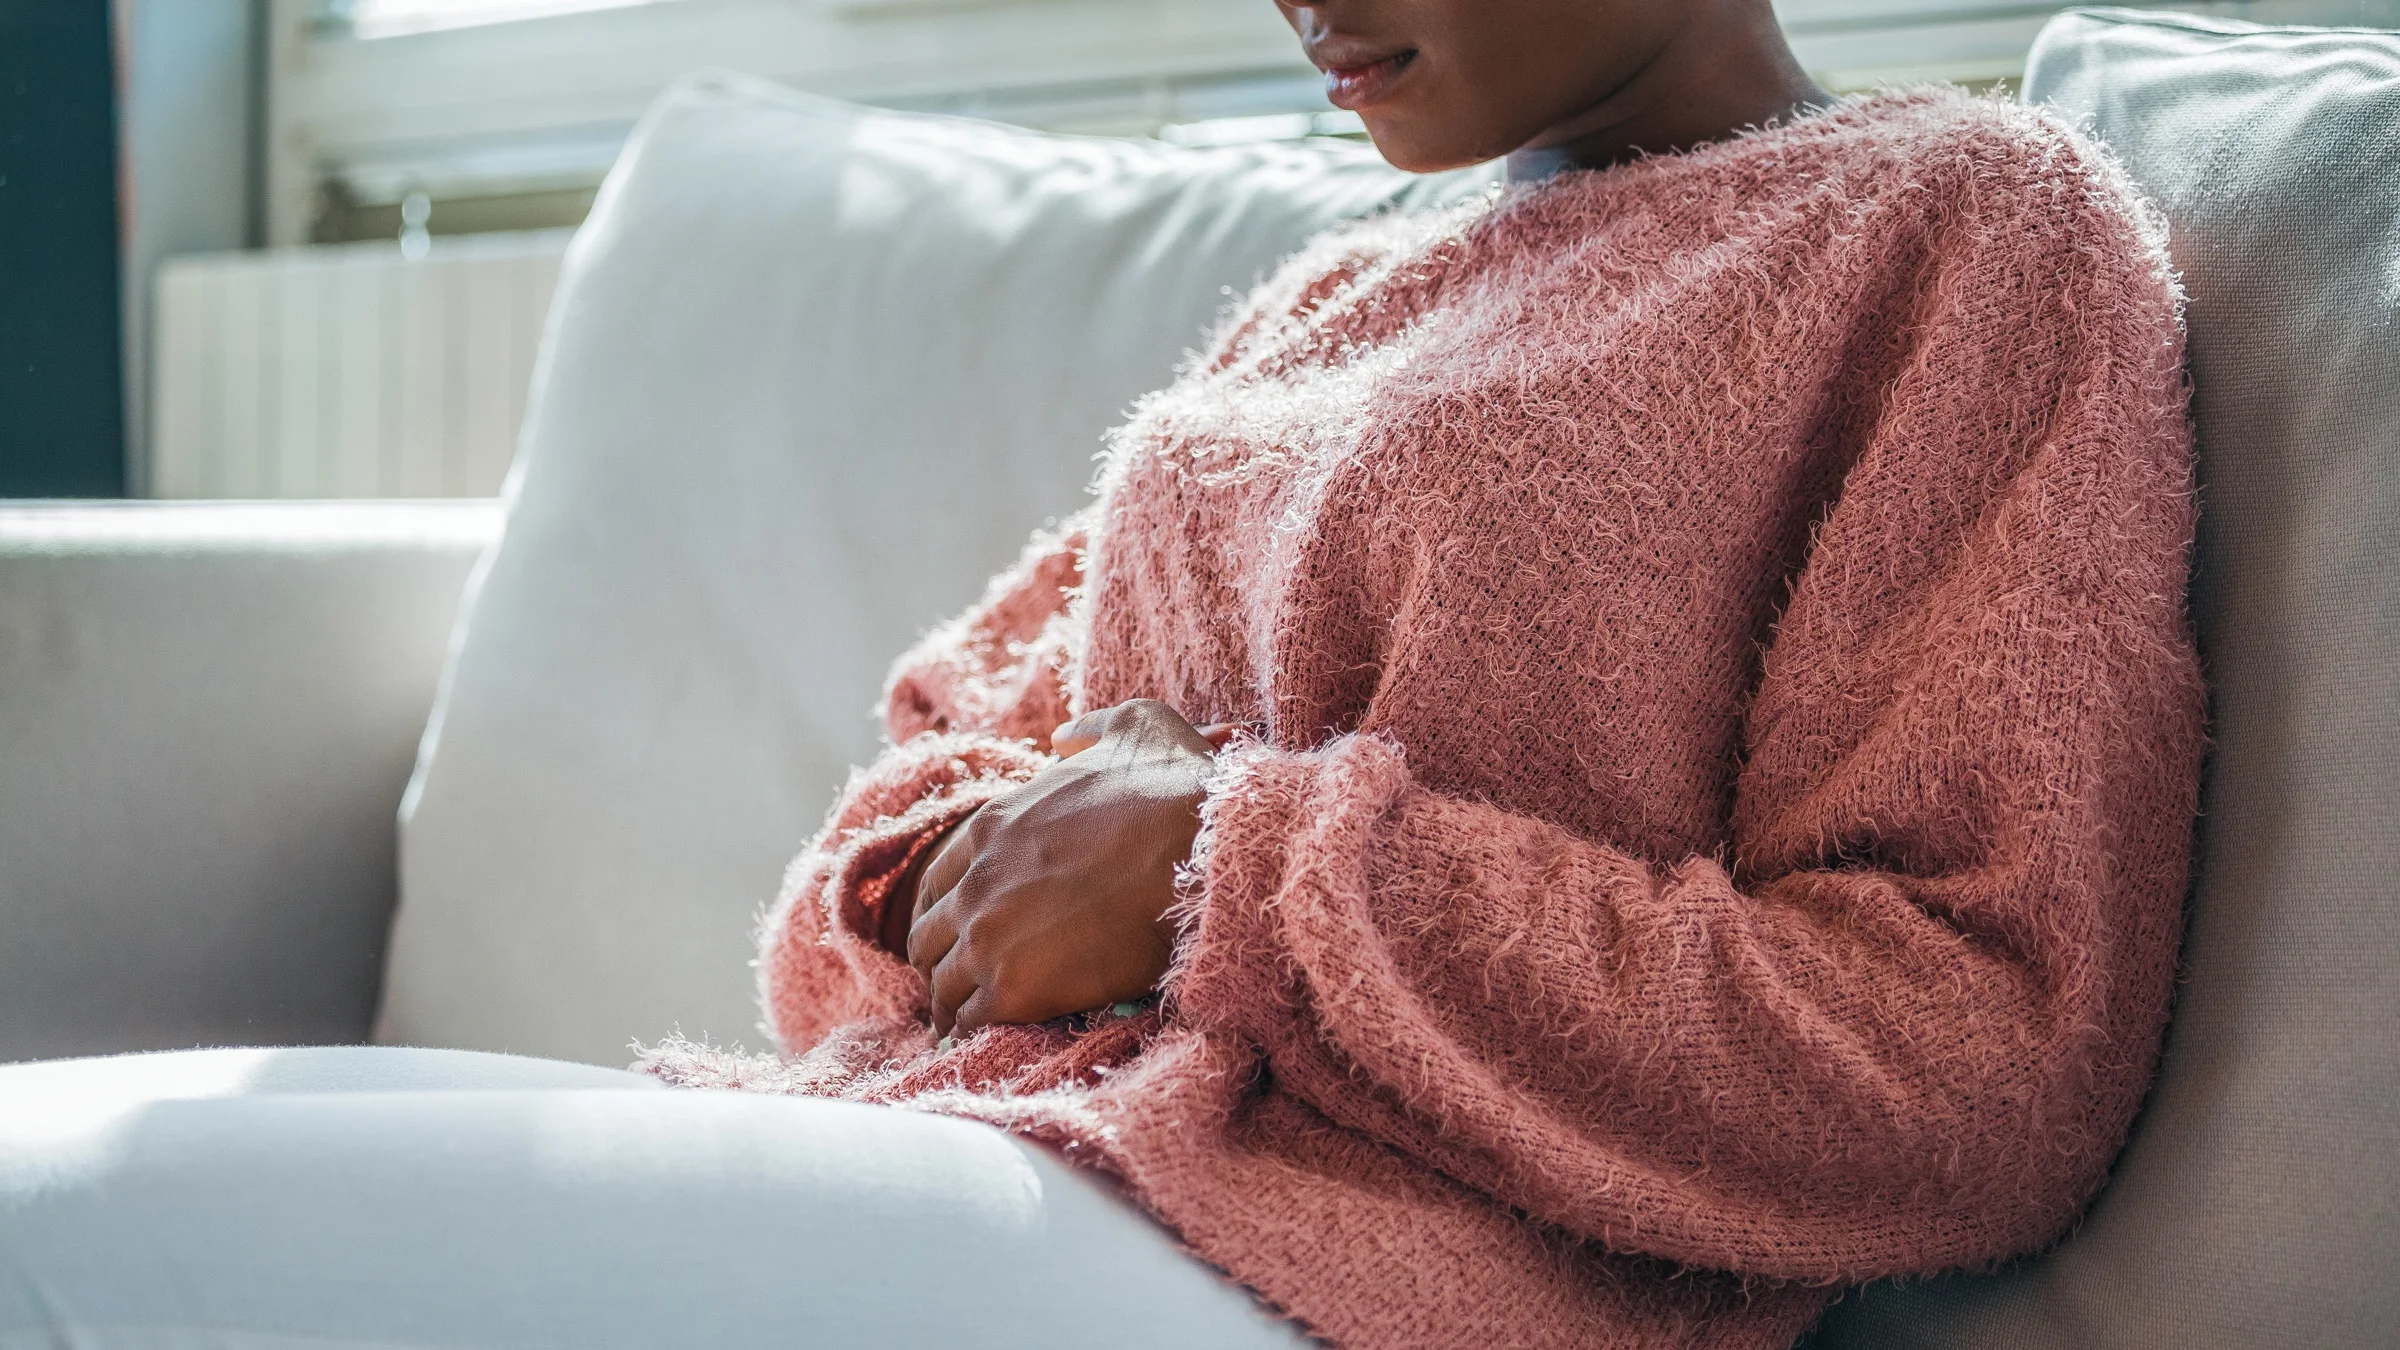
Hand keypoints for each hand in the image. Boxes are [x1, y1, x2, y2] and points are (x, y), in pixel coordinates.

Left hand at [905, 700, 1235, 1037]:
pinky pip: (969, 1020)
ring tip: (963, 1025)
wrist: (1207, 856)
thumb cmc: (1180, 791)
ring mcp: (990, 936)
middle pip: (928, 936)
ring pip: (942, 984)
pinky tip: (982, 1041)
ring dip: (952, 1004)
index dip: (947, 909)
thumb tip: (1065, 737)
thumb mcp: (1137, 727)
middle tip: (961, 981)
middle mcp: (977, 881)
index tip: (960, 930)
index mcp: (994, 824)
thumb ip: (1091, 731)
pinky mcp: (1015, 987)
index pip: (938, 880)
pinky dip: (971, 1032)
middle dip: (941, 960)